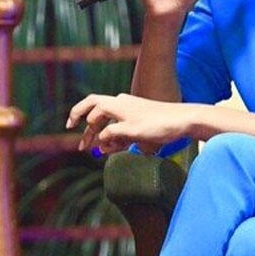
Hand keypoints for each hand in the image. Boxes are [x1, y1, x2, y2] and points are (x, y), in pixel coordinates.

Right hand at [65, 93, 189, 154]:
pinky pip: (122, 126)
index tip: (69, 129)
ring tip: (103, 151)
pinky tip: (117, 148)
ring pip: (111, 123)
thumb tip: (100, 140)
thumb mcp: (130, 132)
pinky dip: (117, 136)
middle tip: (83, 148)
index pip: (90, 106)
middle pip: (98, 115)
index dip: (77, 115)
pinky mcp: (141, 118)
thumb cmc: (158, 124)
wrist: (184, 120)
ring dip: (105, 136)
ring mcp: (132, 110)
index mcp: (117, 104)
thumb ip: (111, 135)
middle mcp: (122, 104)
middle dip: (90, 131)